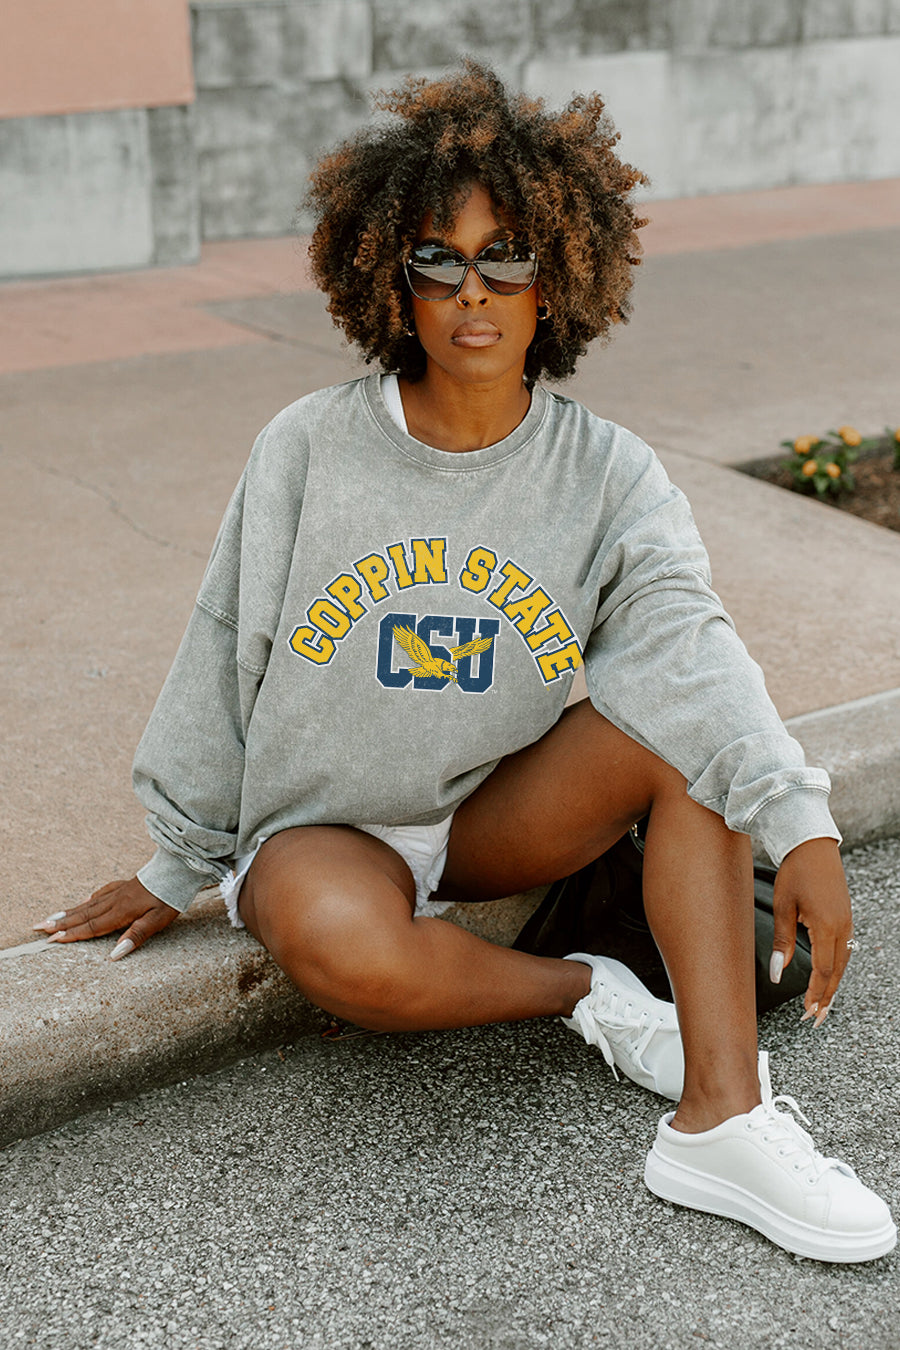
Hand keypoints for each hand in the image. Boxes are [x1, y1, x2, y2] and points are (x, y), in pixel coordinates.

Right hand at [33, 877, 178, 959]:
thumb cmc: (169, 897)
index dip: (72, 934)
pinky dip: (88, 900)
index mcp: (121, 911)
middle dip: (60, 922)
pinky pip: (101, 894)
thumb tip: (114, 955)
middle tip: (38, 927)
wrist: (177, 870)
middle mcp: (115, 901)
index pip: (92, 926)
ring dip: (69, 912)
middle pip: (83, 914)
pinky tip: (84, 902)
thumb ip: (136, 936)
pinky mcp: (124, 886)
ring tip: (51, 917)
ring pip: (88, 904)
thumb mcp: (158, 921)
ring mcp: (118, 892)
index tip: (53, 940)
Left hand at [771, 838, 852, 1025]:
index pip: (823, 971)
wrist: (812, 846)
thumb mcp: (783, 907)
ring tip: (822, 1005)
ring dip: (832, 984)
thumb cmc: (795, 872)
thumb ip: (781, 942)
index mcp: (826, 926)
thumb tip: (777, 972)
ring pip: (842, 962)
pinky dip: (836, 967)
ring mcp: (847, 922)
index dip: (816, 994)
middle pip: (836, 972)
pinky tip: (828, 977)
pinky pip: (844, 950)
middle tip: (816, 1019)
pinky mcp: (845, 917)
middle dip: (827, 997)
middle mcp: (842, 927)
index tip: (808, 1012)